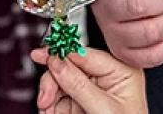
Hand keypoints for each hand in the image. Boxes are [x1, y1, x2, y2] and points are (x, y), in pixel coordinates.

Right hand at [31, 47, 147, 113]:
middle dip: (53, 82)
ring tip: (46, 109)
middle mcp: (105, 78)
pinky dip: (50, 105)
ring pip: (60, 81)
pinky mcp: (81, 103)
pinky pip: (59, 97)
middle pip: (68, 67)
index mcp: (120, 72)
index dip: (62, 54)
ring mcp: (91, 91)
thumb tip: (57, 62)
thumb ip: (79, 85)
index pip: (85, 54)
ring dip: (49, 96)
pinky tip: (49, 111)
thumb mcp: (104, 109)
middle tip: (45, 98)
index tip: (42, 55)